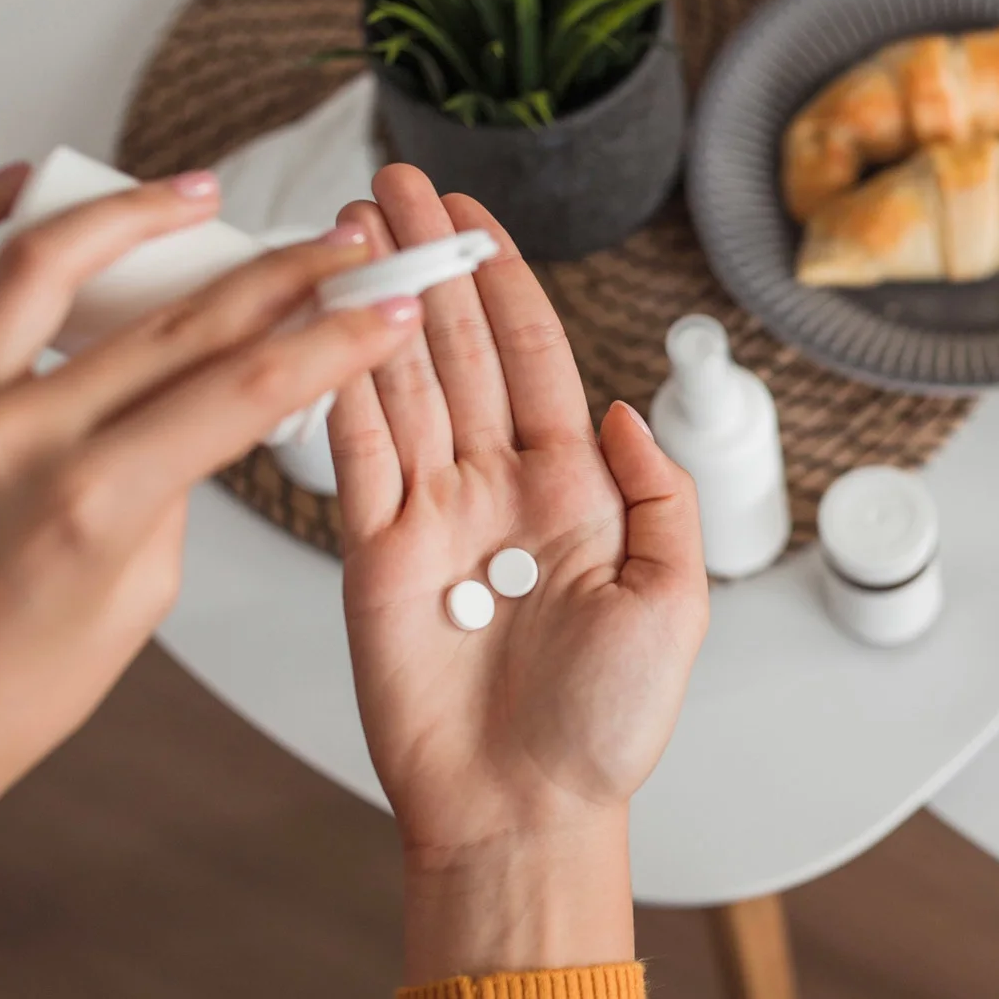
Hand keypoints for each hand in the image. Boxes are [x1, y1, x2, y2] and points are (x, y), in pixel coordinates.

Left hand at [0, 164, 423, 920]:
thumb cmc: (1, 703)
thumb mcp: (133, 608)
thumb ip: (168, 494)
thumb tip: (187, 411)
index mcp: (93, 505)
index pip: (248, 392)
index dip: (334, 340)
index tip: (387, 304)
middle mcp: (14, 440)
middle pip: (178, 322)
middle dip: (279, 270)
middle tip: (338, 237)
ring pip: (41, 262)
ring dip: (133, 213)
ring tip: (197, 192)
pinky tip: (19, 187)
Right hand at [329, 166, 707, 981]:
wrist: (527, 810)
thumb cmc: (609, 726)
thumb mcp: (675, 597)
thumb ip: (659, 494)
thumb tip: (622, 406)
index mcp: (573, 489)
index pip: (532, 357)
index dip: (501, 281)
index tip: (472, 213)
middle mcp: (497, 488)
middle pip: (457, 350)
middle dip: (428, 263)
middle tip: (395, 188)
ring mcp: (432, 516)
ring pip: (399, 385)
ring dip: (375, 306)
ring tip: (350, 229)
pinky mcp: (375, 555)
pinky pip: (354, 456)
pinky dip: (338, 387)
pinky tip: (323, 323)